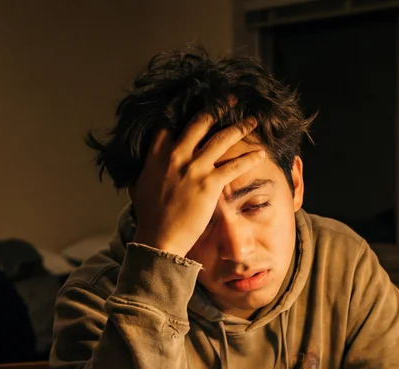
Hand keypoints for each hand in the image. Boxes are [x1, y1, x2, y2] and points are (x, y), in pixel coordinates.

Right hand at [129, 114, 264, 256]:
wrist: (159, 237)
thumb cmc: (149, 215)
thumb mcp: (138, 186)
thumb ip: (142, 170)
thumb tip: (138, 167)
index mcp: (157, 154)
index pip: (170, 123)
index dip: (183, 110)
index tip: (197, 101)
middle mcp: (176, 155)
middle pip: (199, 123)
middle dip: (217, 108)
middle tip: (229, 100)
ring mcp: (194, 168)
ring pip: (221, 139)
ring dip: (239, 128)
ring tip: (252, 121)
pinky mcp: (209, 183)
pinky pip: (234, 165)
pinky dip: (249, 158)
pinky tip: (261, 154)